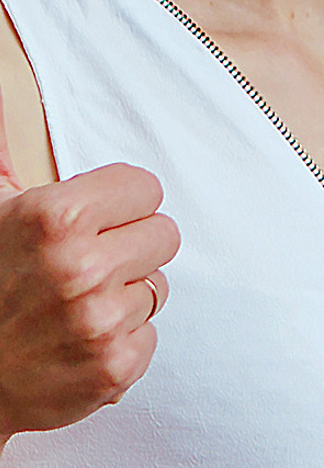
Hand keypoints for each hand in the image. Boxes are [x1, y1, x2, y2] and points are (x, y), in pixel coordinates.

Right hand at [0, 120, 178, 446]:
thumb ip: (7, 154)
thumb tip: (7, 99)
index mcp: (56, 218)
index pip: (146, 188)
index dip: (117, 206)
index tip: (90, 222)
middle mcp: (83, 268)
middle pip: (164, 235)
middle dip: (128, 247)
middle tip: (82, 266)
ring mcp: (102, 321)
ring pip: (158, 286)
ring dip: (124, 295)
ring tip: (71, 306)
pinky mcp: (116, 367)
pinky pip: (151, 335)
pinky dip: (121, 341)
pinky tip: (77, 341)